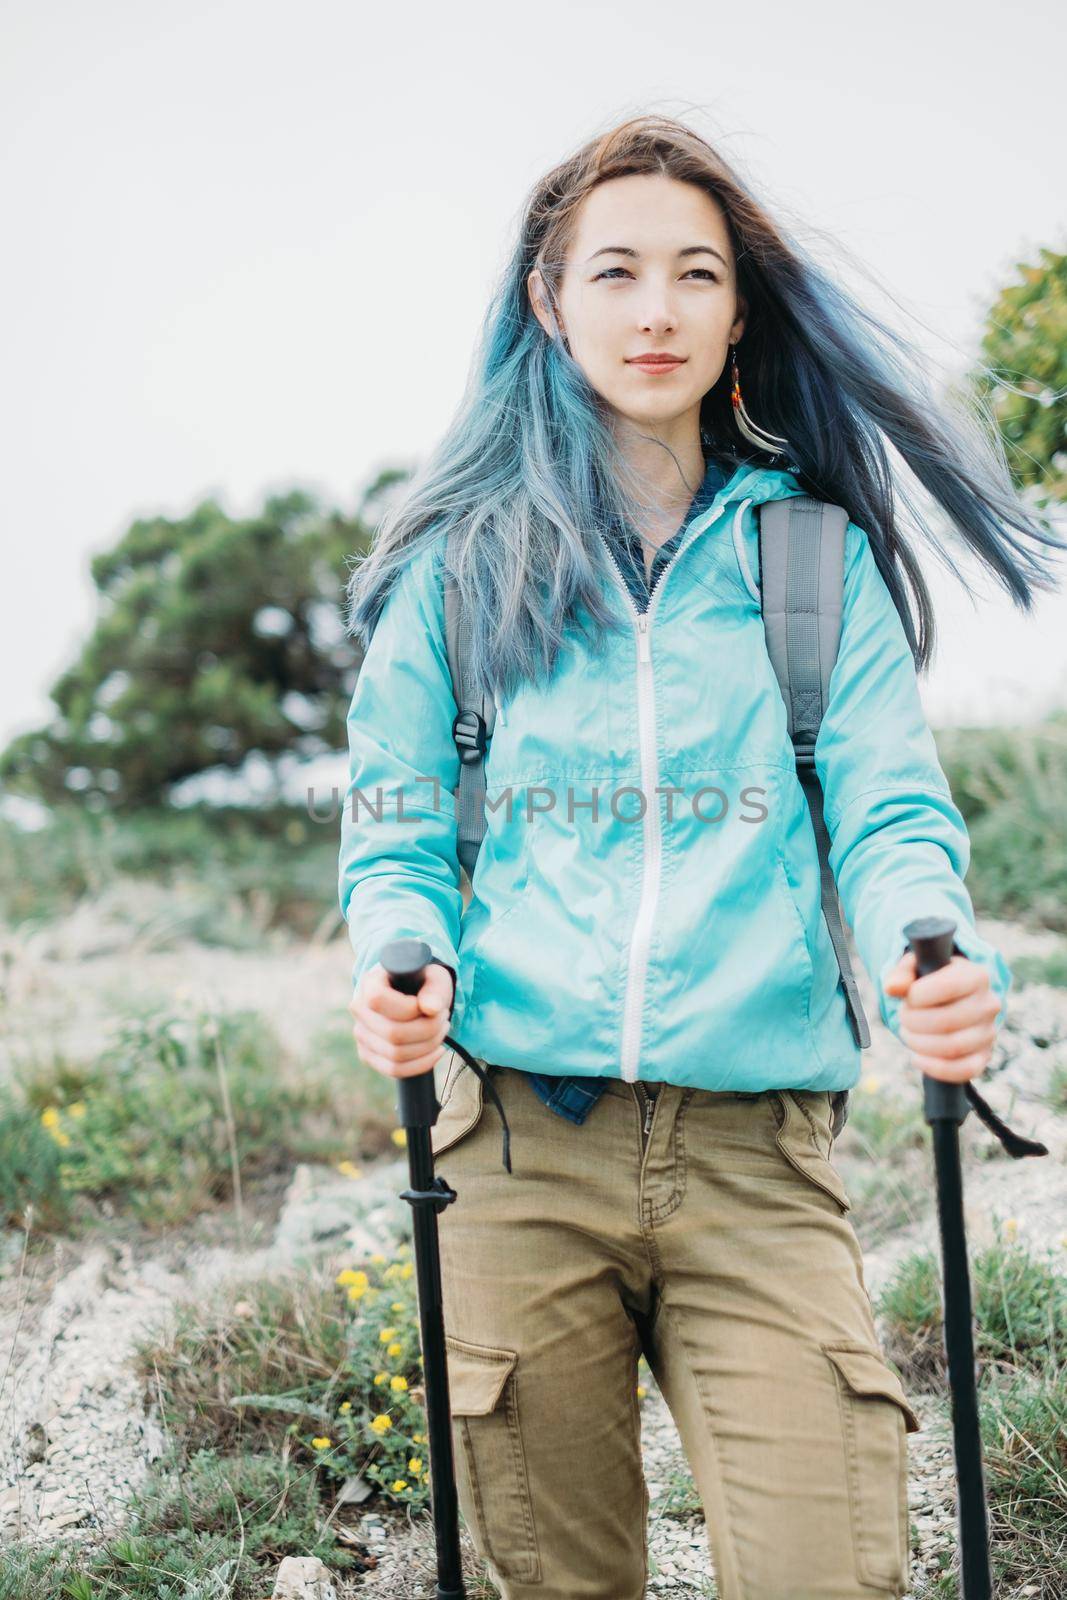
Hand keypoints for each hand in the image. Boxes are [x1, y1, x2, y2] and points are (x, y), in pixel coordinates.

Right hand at [348, 960, 454, 1078]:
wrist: (416, 996)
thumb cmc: (424, 984)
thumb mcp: (435, 979)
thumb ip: (434, 990)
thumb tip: (432, 1008)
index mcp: (370, 983)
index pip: (378, 1000)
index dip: (409, 1007)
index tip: (429, 1005)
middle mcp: (359, 1010)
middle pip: (393, 1033)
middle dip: (428, 1029)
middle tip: (444, 1018)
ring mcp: (361, 1035)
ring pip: (396, 1055)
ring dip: (428, 1046)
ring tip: (441, 1030)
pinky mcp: (368, 1055)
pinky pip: (395, 1069)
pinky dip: (422, 1063)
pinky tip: (438, 1050)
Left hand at [883, 951, 1002, 1083]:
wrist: (951, 999)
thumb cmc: (930, 981)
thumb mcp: (916, 968)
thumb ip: (902, 974)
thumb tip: (891, 988)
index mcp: (977, 976)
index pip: (948, 987)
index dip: (917, 996)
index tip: (907, 997)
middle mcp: (989, 1004)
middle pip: (947, 1021)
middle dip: (913, 1021)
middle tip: (904, 1017)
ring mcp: (989, 1033)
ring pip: (952, 1048)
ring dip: (919, 1044)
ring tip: (909, 1033)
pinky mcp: (983, 1056)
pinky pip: (964, 1071)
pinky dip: (935, 1068)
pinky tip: (917, 1058)